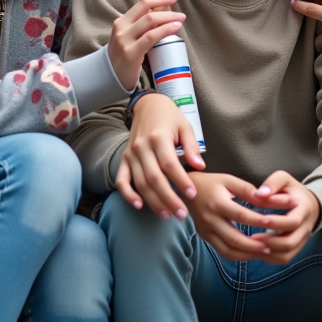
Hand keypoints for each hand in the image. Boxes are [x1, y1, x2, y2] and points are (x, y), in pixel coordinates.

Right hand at [107, 0, 185, 89]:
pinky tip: (174, 29)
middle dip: (168, 10)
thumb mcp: (127, 37)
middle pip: (148, 12)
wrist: (108, 77)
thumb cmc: (122, 57)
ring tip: (180, 20)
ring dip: (169, 19)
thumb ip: (140, 26)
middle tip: (181, 14)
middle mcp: (121, 28)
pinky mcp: (131, 53)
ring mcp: (125, 40)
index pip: (142, 4)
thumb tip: (161, 14)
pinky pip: (151, 37)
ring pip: (150, 21)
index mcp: (121, 22)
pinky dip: (165, 30)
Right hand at [116, 91, 205, 218]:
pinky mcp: (124, 159)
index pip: (169, 164)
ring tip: (168, 215)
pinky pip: (122, 180)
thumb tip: (199, 166)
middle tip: (182, 214)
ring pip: (140, 183)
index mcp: (159, 137)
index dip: (181, 181)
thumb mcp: (185, 126)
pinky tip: (139, 206)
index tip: (192, 195)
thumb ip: (191, 147)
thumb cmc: (170, 118)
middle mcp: (142, 147)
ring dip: (153, 202)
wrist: (148, 106)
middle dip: (169, 199)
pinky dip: (128, 195)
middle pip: (154, 178)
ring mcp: (131, 154)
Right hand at [186, 172, 276, 260]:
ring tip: (264, 252)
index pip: (241, 216)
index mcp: (217, 203)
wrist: (186, 190)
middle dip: (254, 245)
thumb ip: (246, 189)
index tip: (274, 224)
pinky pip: (222, 251)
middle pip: (233, 238)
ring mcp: (206, 231)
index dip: (258, 221)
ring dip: (247, 254)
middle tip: (272, 245)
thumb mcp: (228, 180)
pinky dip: (237, 255)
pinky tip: (250, 253)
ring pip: (227, 250)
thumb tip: (264, 198)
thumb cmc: (211, 183)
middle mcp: (210, 219)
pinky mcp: (204, 237)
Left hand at [248, 171, 320, 264]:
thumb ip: (273, 182)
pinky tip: (256, 251)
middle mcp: (305, 227)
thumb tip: (260, 194)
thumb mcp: (284, 179)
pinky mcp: (295, 248)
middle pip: (291, 242)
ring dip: (269, 253)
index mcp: (304, 209)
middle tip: (252, 238)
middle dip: (271, 242)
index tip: (262, 219)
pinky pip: (284, 259)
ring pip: (287, 255)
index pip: (294, 221)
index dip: (278, 222)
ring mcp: (301, 240)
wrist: (307, 204)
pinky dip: (270, 258)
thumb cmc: (291, 190)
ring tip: (252, 245)